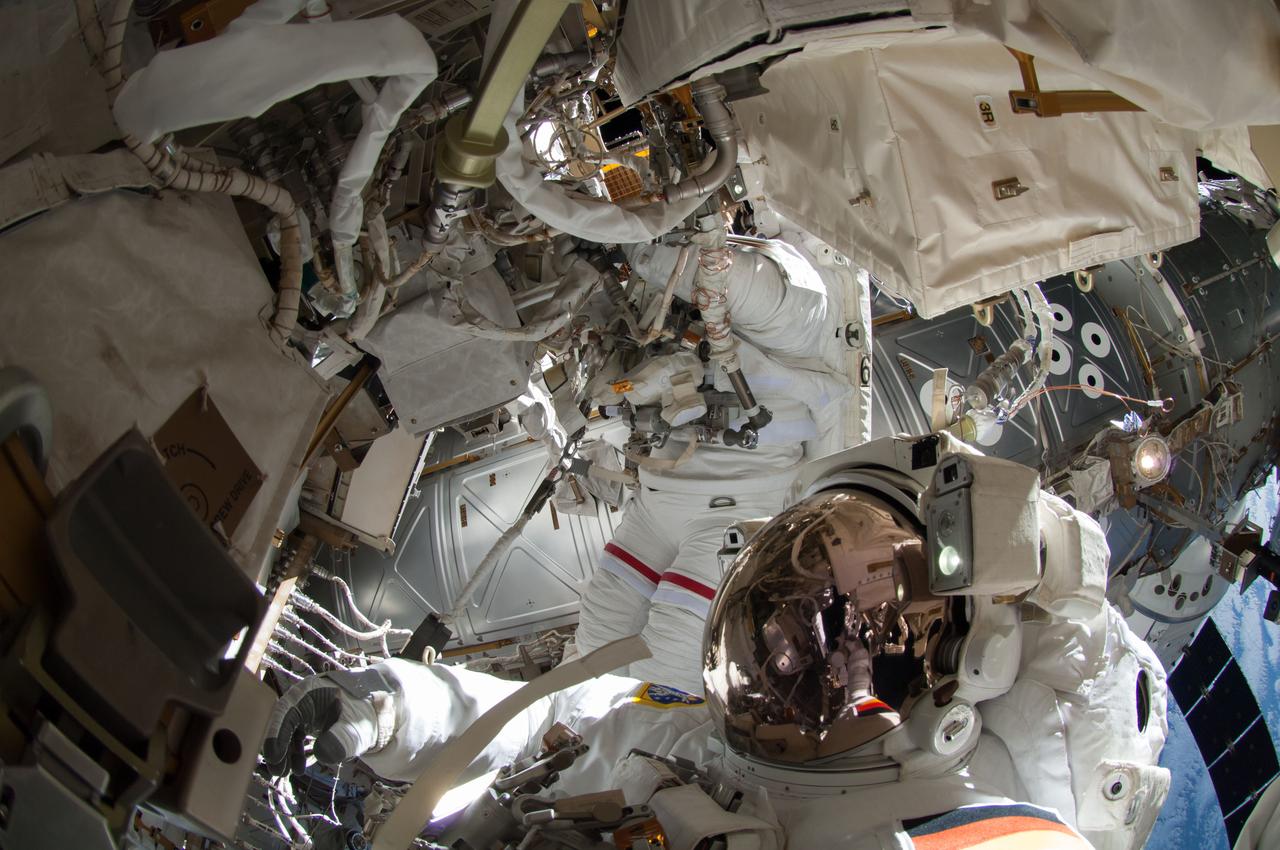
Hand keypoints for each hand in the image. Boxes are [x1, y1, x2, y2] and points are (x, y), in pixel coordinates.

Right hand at [261, 673, 381, 776]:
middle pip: (282, 722)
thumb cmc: (368, 712)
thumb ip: (341, 739)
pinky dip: (296, 752)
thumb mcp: (357, 727)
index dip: (276, 734)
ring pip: (288, 731)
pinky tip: (299, 768)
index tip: (273, 756)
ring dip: (286, 753)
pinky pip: (297, 737)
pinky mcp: (312, 721)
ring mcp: (307, 710)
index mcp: (312, 691)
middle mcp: (305, 698)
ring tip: (288, 773)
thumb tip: (322, 753)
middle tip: (278, 772)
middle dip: (278, 747)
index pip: (286, 711)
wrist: (383, 709)